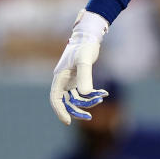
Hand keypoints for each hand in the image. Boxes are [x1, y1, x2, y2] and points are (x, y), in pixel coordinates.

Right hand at [49, 10, 108, 124]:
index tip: (68, 122)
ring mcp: (70, 81)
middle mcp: (63, 82)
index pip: (56, 99)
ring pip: (76, 99)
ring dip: (88, 101)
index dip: (60, 111)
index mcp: (59, 78)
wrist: (89, 37)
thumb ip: (85, 76)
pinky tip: (104, 93)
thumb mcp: (84, 60)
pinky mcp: (78, 79)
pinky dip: (93, 94)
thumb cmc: (85, 46)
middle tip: (89, 117)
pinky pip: (84, 93)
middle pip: (66, 102)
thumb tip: (86, 93)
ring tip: (102, 97)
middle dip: (77, 110)